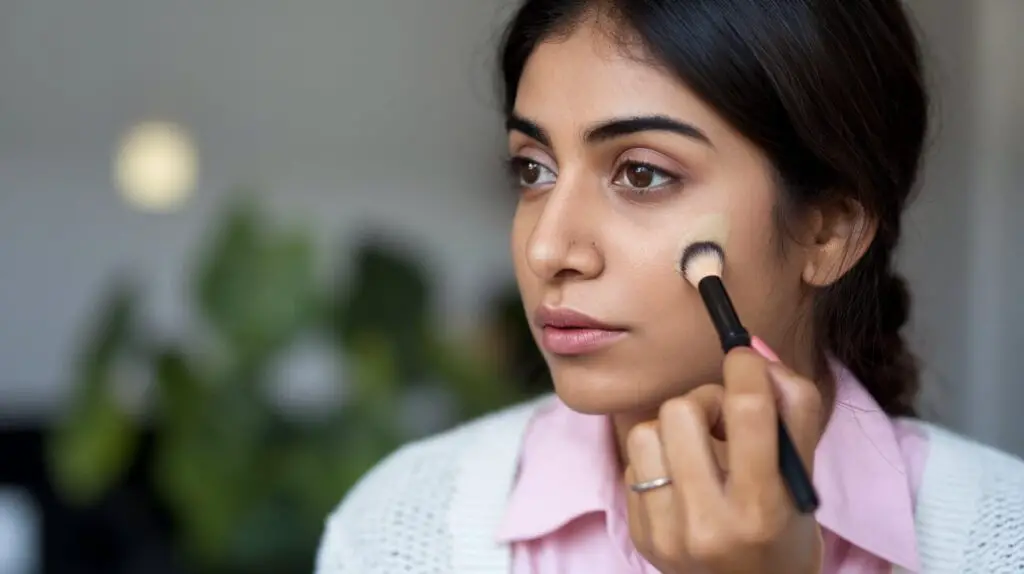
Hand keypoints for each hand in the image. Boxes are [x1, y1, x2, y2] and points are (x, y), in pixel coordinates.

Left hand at [624, 343, 824, 573]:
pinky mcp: (641, 534)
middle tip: (724, 422)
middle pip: (682, 410)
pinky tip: (683, 479)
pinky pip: (633, 462)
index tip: (744, 359)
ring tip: (700, 451)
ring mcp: (667, 533)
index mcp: (762, 509)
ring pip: (646, 431)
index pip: (748, 411)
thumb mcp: (803, 475)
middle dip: (706, 403)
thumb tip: (754, 351)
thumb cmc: (783, 529)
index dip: (746, 368)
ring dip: (674, 431)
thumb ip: (794, 409)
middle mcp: (709, 525)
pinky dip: (659, 460)